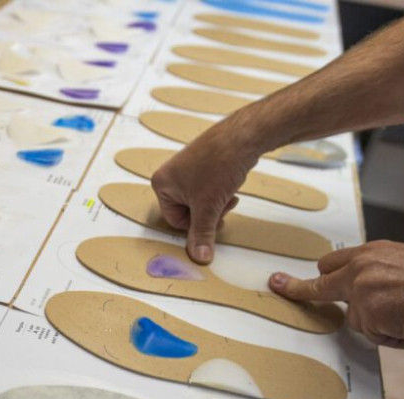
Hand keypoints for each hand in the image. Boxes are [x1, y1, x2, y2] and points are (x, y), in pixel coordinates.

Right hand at [150, 126, 258, 263]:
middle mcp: (171, 175)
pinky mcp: (203, 164)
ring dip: (216, 203)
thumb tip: (199, 257)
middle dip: (208, 212)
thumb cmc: (218, 165)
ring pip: (201, 201)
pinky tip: (230, 184)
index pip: (174, 220)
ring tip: (228, 194)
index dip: (196, 225)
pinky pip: (208, 188)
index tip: (212, 220)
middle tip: (222, 206)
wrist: (242, 137)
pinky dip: (220, 191)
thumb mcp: (208, 207)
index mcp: (162, 184)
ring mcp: (187, 169)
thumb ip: (202, 235)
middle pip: (188, 211)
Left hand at [268, 240, 403, 348]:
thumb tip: (376, 293)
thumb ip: (385, 275)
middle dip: (304, 290)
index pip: (333, 262)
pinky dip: (395, 339)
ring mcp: (362, 289)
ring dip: (382, 328)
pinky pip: (375, 336)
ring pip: (357, 320)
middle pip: (322, 281)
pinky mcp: (368, 313)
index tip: (279, 279)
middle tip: (277, 285)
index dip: (314, 276)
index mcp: (377, 252)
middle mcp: (364, 266)